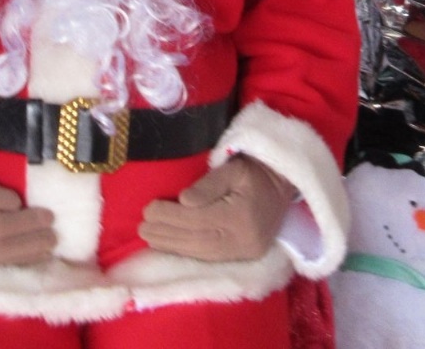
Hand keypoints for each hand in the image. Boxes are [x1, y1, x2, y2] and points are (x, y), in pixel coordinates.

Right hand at [0, 156, 55, 264]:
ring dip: (21, 257)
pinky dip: (1, 261)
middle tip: (57, 238)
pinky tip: (13, 258)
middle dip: (31, 244)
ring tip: (45, 251)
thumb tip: (14, 203)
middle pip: (2, 249)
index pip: (3, 226)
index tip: (52, 216)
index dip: (29, 223)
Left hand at [138, 155, 295, 262]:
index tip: (148, 210)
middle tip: (141, 227)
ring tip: (149, 238)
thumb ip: (209, 184)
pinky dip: (187, 252)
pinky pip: (210, 257)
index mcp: (241, 215)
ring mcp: (245, 251)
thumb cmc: (254, 170)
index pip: (198, 219)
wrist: (283, 184)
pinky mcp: (244, 256)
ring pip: (202, 252)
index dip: (171, 217)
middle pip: (197, 239)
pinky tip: (170, 246)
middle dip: (166, 234)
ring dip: (173, 246)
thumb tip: (183, 200)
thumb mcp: (234, 167)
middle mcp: (243, 239)